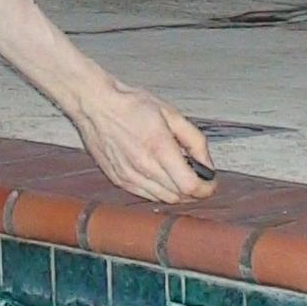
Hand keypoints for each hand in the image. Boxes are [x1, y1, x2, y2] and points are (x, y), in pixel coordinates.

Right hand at [72, 77, 215, 205]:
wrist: (96, 106)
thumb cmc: (131, 106)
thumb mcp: (171, 114)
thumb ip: (194, 140)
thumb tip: (207, 164)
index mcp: (159, 148)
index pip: (189, 186)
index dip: (206, 189)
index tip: (211, 184)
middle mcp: (143, 166)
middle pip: (178, 196)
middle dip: (194, 192)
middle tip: (197, 178)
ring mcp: (128, 176)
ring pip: (162, 199)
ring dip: (176, 193)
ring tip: (178, 176)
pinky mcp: (118, 180)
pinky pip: (145, 196)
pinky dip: (158, 192)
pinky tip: (160, 176)